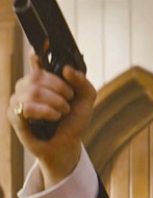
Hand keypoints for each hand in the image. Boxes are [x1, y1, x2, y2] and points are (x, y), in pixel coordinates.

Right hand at [7, 53, 96, 187]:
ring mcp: (18, 99)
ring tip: (62, 111)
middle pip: (37, 76)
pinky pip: (25, 106)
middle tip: (68, 100)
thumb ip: (82, 83)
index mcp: (43, 79)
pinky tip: (54, 116)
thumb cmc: (72, 122)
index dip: (37, 53)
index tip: (43, 44)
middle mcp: (27, 86)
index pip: (36, 60)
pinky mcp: (13, 115)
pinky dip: (45, 111)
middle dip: (59, 88)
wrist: (67, 145)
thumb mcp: (86, 100)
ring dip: (55, 102)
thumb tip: (66, 69)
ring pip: (33, 90)